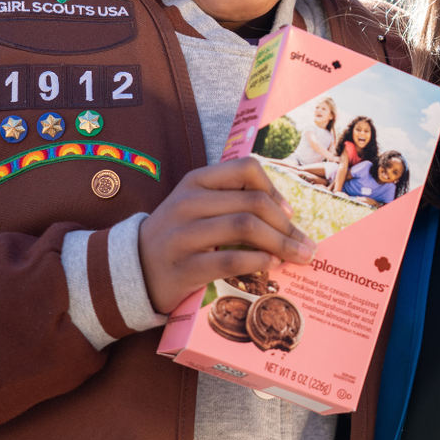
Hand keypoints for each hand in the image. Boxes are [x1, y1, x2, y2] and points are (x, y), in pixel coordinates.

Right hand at [139, 157, 315, 313]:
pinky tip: (271, 266)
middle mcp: (188, 202)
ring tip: (297, 257)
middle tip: (306, 244)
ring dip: (280, 243)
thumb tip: (286, 214)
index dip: (275, 189)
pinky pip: (230, 259)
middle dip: (287, 225)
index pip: (246, 169)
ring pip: (245, 228)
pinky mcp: (183, 267)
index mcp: (196, 180)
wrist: (132, 270)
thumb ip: (232, 200)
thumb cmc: (179, 236)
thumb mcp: (198, 205)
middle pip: (253, 203)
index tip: (289, 212)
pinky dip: (258, 261)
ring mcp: (183, 234)